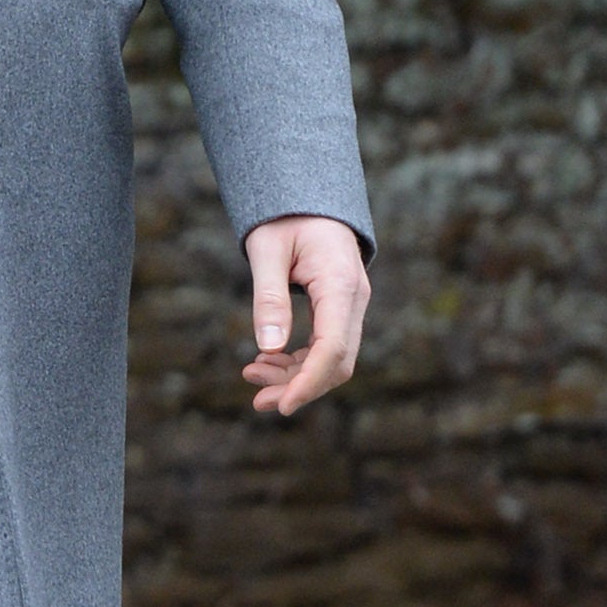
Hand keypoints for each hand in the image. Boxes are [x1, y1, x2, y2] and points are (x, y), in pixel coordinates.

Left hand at [242, 216, 370, 417]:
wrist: (309, 200)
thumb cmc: (285, 219)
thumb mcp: (266, 251)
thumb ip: (268, 298)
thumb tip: (270, 347)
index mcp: (339, 283)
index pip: (332, 347)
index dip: (308, 382)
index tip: (282, 406)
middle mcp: (354, 299)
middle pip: (337, 362)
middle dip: (299, 388)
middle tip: (257, 401)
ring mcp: (351, 306)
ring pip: (332, 359)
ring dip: (295, 377)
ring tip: (252, 376)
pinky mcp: (340, 310)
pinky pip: (326, 347)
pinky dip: (298, 362)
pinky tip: (267, 361)